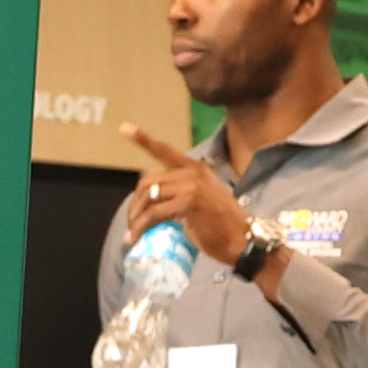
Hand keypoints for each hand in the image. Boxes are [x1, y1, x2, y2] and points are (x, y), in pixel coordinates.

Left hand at [123, 132, 254, 276]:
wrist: (243, 240)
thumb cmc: (223, 226)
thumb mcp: (202, 200)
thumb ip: (181, 193)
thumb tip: (156, 202)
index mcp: (196, 168)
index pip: (164, 151)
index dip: (142, 139)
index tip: (124, 127)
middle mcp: (193, 172)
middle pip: (148, 182)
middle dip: (135, 205)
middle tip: (132, 224)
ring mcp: (191, 186)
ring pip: (150, 198)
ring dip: (136, 218)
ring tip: (133, 234)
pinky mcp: (188, 202)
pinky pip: (154, 214)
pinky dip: (141, 227)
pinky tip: (136, 238)